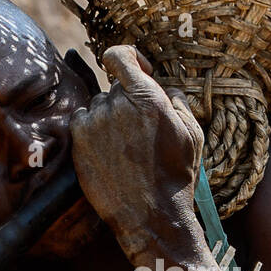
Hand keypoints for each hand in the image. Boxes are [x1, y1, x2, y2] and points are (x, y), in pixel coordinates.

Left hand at [70, 46, 203, 259]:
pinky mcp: (78, 141)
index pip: (119, 55)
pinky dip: (92, 128)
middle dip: (127, 99)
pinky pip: (81, 120)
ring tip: (125, 144)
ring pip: (98, 104)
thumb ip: (178, 100)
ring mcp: (94, 123)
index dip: (128, 58)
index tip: (138, 71)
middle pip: (114, 86)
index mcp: (147, 98)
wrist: (151, 214)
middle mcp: (117, 105)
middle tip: (139, 127)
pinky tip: (108, 148)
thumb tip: (166, 86)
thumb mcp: (192, 134)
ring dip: (109, 116)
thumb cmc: (175, 175)